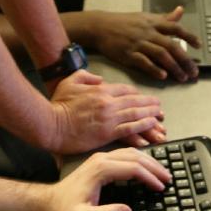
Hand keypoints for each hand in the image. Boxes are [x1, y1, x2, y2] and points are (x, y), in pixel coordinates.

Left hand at [48, 149, 170, 210]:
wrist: (52, 200)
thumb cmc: (66, 208)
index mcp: (101, 169)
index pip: (132, 168)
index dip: (149, 177)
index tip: (160, 187)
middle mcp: (103, 158)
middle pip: (135, 156)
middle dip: (154, 166)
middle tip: (168, 177)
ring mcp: (103, 156)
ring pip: (131, 152)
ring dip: (148, 160)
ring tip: (162, 171)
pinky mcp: (102, 159)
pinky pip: (126, 153)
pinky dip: (140, 158)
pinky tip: (146, 165)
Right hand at [49, 69, 163, 153]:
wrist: (50, 124)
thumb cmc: (57, 104)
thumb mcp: (70, 82)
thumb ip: (86, 76)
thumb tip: (99, 79)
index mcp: (101, 90)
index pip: (125, 90)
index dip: (137, 94)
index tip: (143, 98)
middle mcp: (108, 103)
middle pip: (135, 101)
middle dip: (149, 104)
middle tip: (160, 107)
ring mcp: (108, 118)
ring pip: (135, 114)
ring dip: (150, 115)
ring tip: (160, 117)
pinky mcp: (106, 134)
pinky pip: (129, 130)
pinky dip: (141, 128)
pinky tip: (150, 128)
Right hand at [91, 8, 199, 82]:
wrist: (101, 26)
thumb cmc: (125, 22)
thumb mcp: (146, 17)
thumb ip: (165, 17)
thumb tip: (180, 11)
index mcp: (153, 22)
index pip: (175, 28)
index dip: (189, 36)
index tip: (199, 46)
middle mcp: (148, 32)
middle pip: (171, 46)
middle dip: (185, 60)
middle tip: (194, 72)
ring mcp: (138, 43)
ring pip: (161, 55)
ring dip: (174, 68)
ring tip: (182, 77)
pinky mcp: (128, 54)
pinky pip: (144, 62)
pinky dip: (154, 69)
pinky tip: (163, 76)